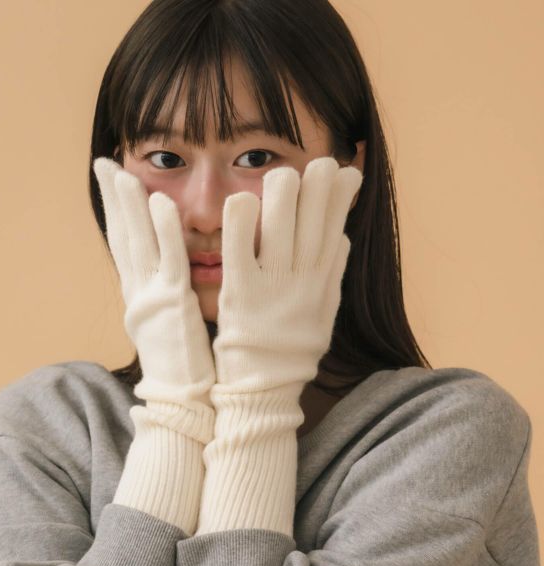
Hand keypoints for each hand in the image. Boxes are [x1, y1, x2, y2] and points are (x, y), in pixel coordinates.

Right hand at [93, 157, 215, 406]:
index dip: (115, 213)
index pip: (123, 246)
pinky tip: (158, 202)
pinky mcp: (174, 305)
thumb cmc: (181, 368)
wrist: (181, 402)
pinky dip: (162, 230)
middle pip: (122, 237)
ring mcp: (153, 298)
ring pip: (139, 243)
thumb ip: (163, 298)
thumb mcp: (166, 326)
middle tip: (105, 163)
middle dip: (113, 199)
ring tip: (122, 171)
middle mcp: (138, 293)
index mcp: (137, 297)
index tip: (111, 182)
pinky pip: (169, 260)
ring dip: (130, 205)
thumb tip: (168, 279)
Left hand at [212, 156, 361, 401]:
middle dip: (316, 183)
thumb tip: (342, 238)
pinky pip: (240, 247)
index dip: (340, 195)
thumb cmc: (291, 348)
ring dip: (282, 192)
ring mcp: (271, 284)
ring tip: (279, 175)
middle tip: (313, 162)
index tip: (341, 170)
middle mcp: (301, 278)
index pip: (336, 227)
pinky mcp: (239, 291)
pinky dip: (241, 219)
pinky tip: (241, 200)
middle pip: (313, 218)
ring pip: (281, 223)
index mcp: (322, 281)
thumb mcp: (323, 312)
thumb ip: (333, 274)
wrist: (264, 386)